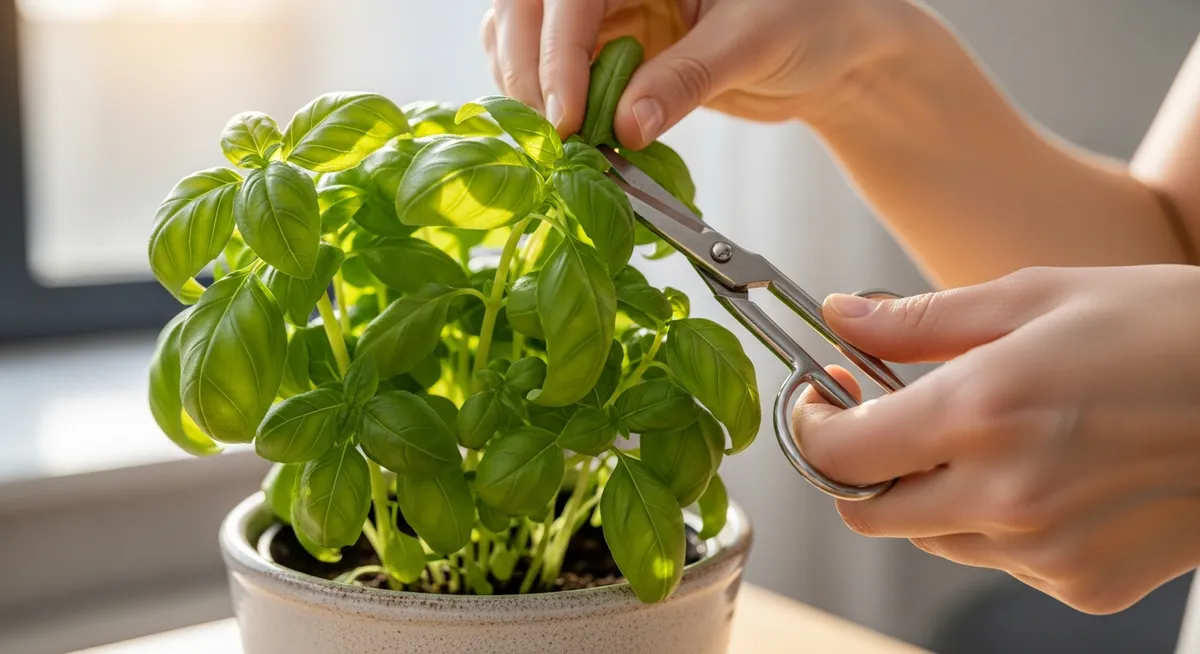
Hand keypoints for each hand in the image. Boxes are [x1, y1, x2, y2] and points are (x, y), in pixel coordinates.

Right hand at [479, 0, 918, 146]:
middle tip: (555, 134)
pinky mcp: (613, 46)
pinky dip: (550, 100)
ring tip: (562, 139)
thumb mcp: (753, 43)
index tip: (569, 114)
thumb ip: (686, 81)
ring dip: (530, 88)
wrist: (837, 50)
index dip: (558, 51)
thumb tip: (626, 127)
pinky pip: (556, 69)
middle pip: (530, 9)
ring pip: (527, 37)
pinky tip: (573, 132)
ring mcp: (612, 8)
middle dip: (531, 70)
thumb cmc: (816, 17)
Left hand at [794, 265, 1199, 613]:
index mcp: (982, 413)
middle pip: (869, 513)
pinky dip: (997, 523)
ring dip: (931, 492)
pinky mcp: (1087, 585)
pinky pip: (1001, 562)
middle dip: (862, 466)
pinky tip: (1046, 472)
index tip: (821, 397)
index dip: (811, 426)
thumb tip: (841, 316)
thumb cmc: (1169, 329)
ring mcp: (1048, 553)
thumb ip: (922, 320)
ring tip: (989, 434)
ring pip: (933, 538)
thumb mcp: (1037, 296)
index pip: (839, 454)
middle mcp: (1006, 497)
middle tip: (887, 415)